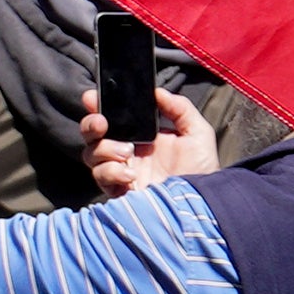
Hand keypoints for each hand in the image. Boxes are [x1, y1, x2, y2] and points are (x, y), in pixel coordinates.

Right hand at [87, 92, 221, 195]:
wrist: (203, 202)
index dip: (98, 106)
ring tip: (127, 153)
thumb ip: (180, 108)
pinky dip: (111, 171)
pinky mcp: (119, 190)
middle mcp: (126, 152)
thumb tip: (157, 92)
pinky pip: (101, 177)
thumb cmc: (202, 169)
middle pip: (92, 135)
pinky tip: (130, 174)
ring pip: (91, 154)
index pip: (112, 118)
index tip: (93, 97)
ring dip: (105, 149)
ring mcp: (120, 172)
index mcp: (140, 136)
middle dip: (91, 124)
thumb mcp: (197, 132)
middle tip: (102, 124)